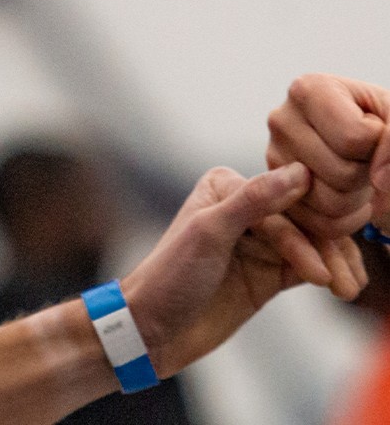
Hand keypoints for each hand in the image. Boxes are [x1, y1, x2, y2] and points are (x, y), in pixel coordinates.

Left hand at [119, 163, 365, 378]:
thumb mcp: (210, 233)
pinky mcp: (268, 272)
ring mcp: (258, 241)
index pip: (279, 201)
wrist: (155, 327)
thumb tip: (299, 172)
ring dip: (335, 262)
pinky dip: (330, 273)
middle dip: (327, 248)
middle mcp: (244, 207)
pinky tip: (344, 286)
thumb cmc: (172, 275)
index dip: (307, 229)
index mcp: (225, 186)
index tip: (327, 257)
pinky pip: (308, 266)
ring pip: (311, 243)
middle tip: (345, 282)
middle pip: (301, 219)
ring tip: (347, 290)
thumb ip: (254, 201)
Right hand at [267, 74, 389, 236]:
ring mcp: (274, 157)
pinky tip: (347, 193)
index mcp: (308, 89)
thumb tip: (380, 179)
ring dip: (359, 196)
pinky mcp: (276, 193)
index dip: (379, 143)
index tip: (373, 130)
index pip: (354, 137)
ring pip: (330, 202)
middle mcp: (281, 120)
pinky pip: (322, 224)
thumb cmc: (381, 125)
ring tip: (356, 173)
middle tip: (365, 157)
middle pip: (342, 173)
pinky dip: (348, 218)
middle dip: (368, 173)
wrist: (367, 144)